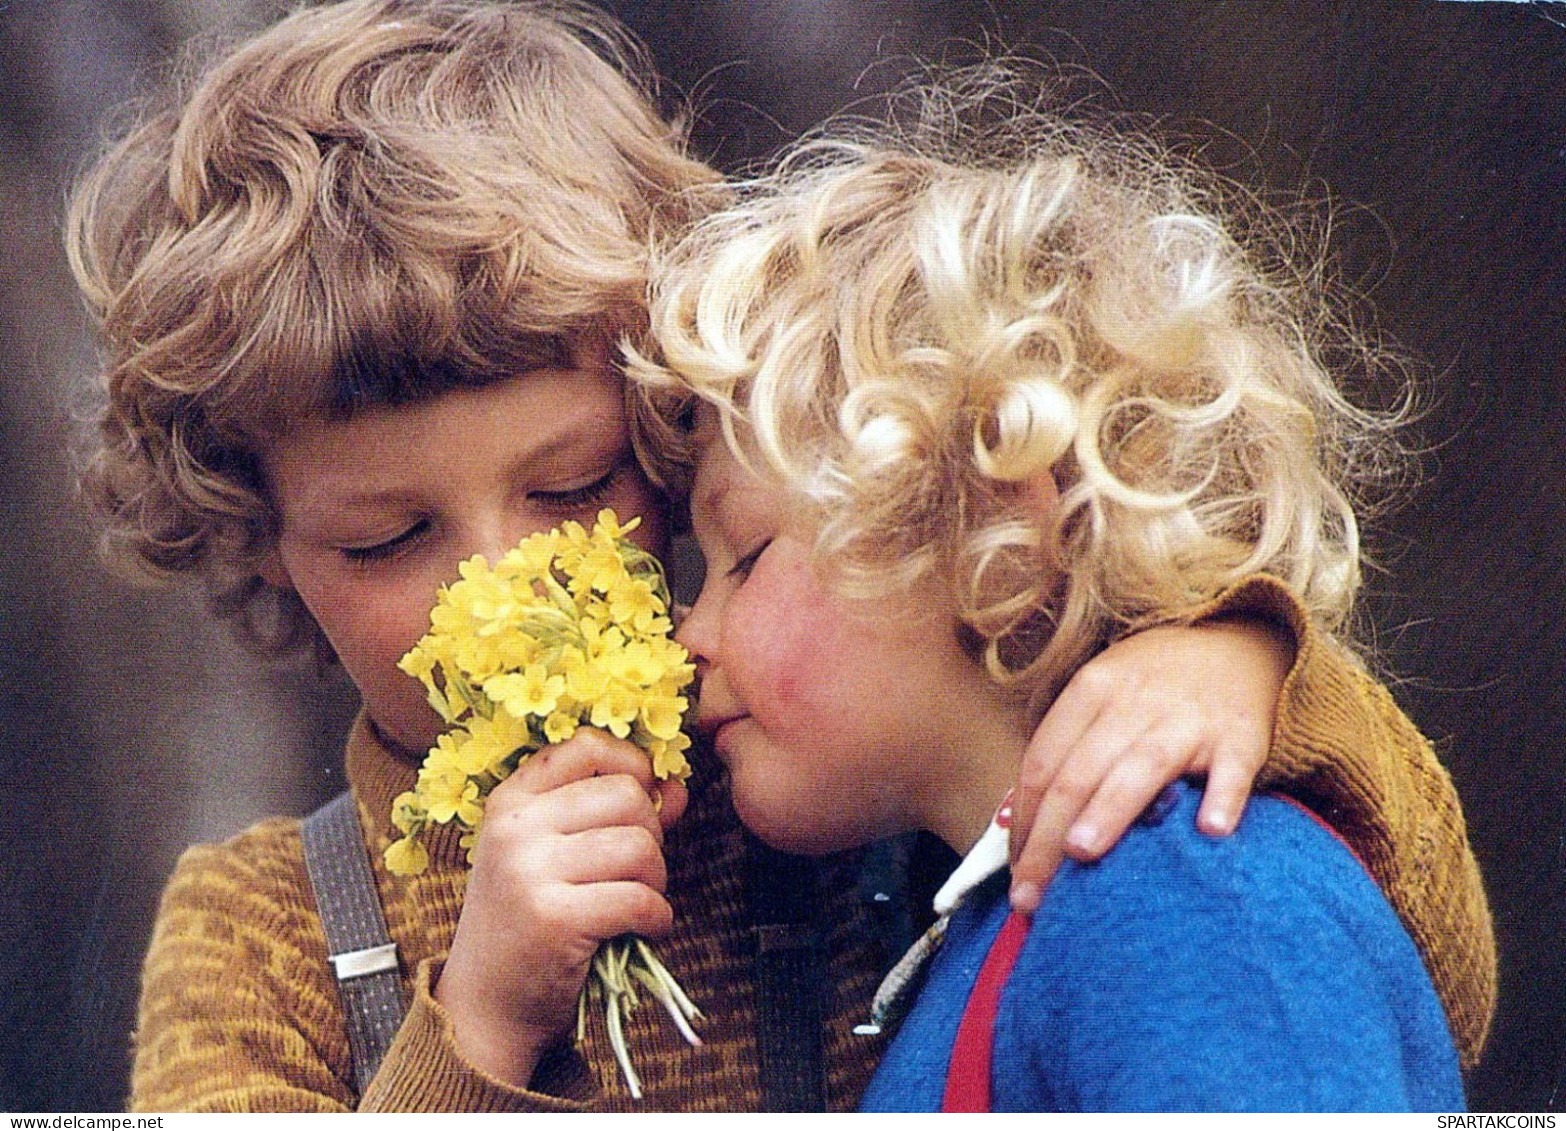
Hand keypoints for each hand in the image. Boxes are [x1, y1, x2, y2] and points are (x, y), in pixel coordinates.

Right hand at [434, 728, 687, 1086]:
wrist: (485, 1007)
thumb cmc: (527, 924)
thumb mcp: (554, 857)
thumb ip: (612, 816)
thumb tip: (674, 788)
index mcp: (511, 801)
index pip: (588, 746)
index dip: (631, 766)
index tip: (642, 802)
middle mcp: (515, 828)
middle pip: (627, 795)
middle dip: (652, 834)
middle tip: (638, 872)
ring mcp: (530, 872)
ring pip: (640, 846)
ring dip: (656, 880)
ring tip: (637, 902)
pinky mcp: (554, 920)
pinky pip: (639, 899)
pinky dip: (657, 917)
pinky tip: (643, 930)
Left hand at [1007, 616, 1293, 911]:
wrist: (1240, 644)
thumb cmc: (1155, 686)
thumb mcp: (1103, 695)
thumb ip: (1069, 747)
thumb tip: (1025, 825)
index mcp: (1090, 690)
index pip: (1043, 763)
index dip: (1023, 822)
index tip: (1014, 873)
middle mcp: (1133, 702)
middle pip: (1079, 774)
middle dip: (1049, 838)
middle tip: (1032, 894)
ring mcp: (1188, 719)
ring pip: (1140, 767)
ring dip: (1109, 810)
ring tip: (1082, 853)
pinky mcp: (1241, 736)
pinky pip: (1231, 770)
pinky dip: (1222, 798)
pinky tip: (1210, 830)